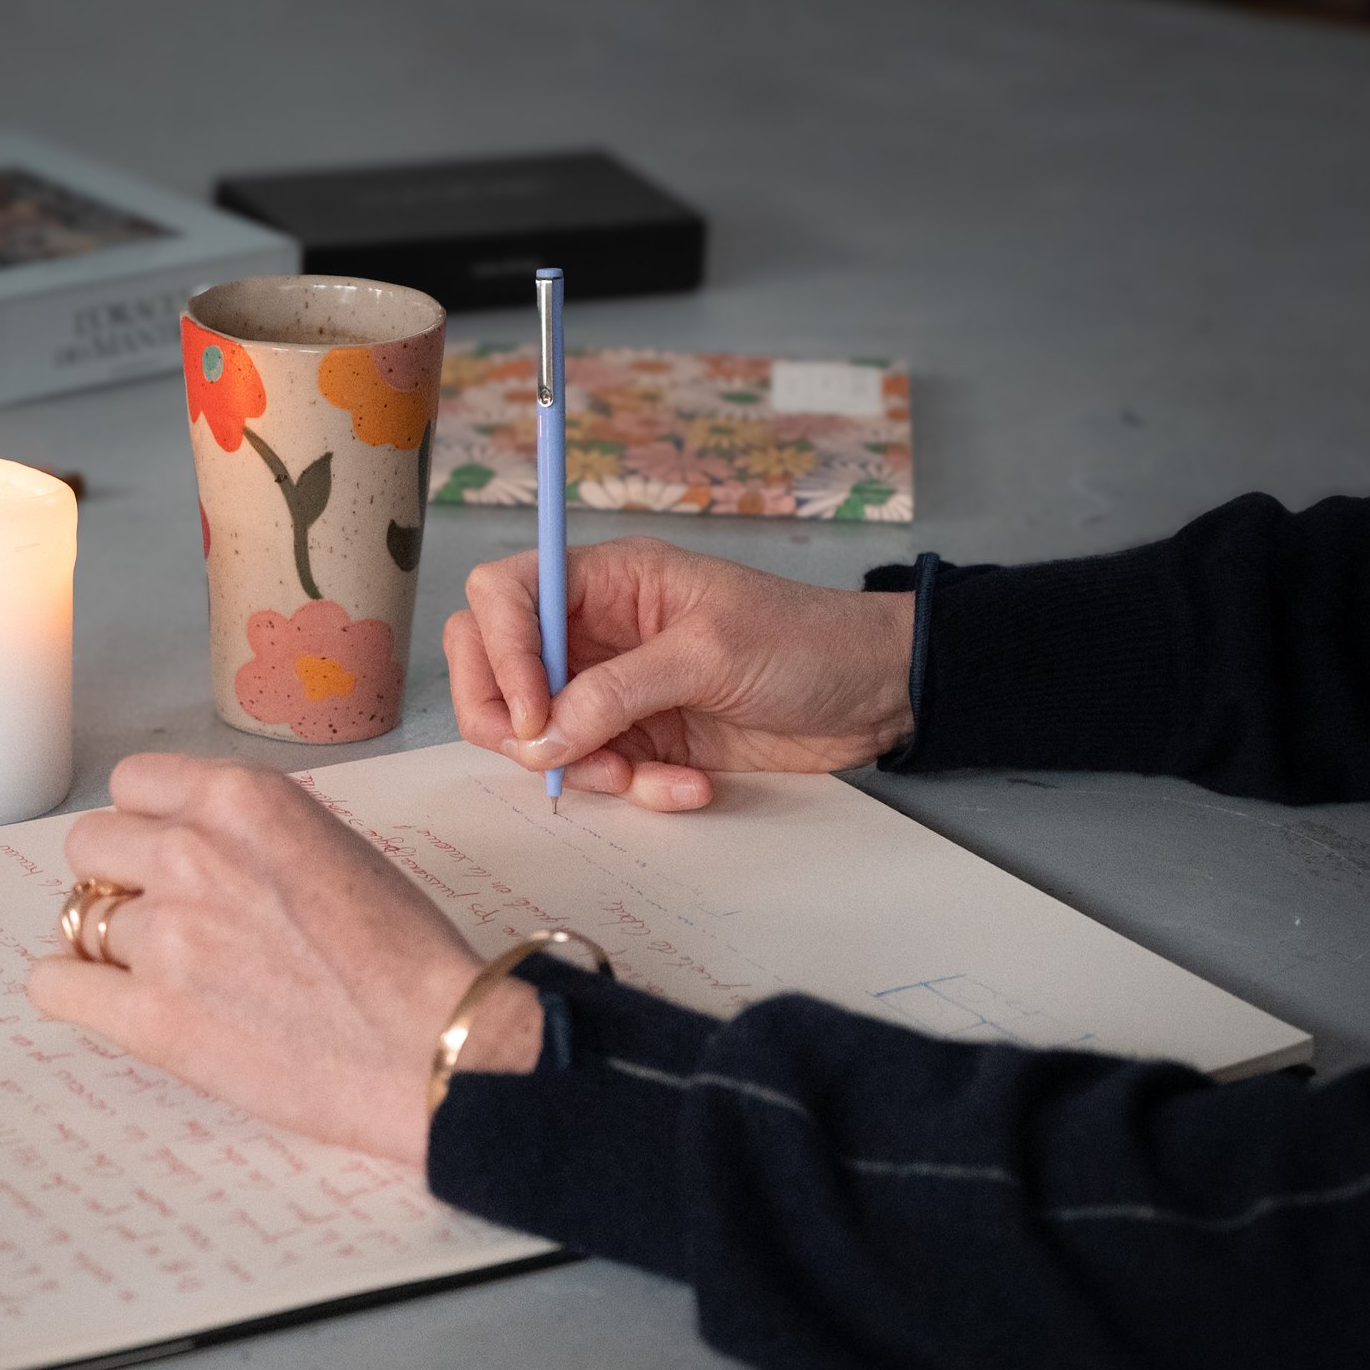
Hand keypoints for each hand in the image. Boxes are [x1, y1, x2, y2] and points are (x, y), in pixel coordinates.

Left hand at [25, 755, 542, 1166]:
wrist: (433, 1046)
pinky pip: (54, 986)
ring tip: (178, 981)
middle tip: (166, 922)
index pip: (133, 784)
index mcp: (243, 800)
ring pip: (80, 922)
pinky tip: (114, 1005)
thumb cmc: (404, 957)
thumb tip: (182, 845)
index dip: (148, 825)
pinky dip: (74, 993)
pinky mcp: (151, 1017)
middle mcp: (193, 853)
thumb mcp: (331, 844)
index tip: (167, 859)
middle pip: (90, 846)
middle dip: (120, 881)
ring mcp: (166, 937)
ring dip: (118, 949)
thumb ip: (247, 833)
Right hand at [445, 536, 916, 810]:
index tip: (529, 712)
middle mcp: (594, 630)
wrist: (875, 694)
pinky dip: (636, 790)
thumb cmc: (805, 641)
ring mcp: (612, 688)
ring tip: (641, 776)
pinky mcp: (640, 738)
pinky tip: (689, 786)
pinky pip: (600, 771)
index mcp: (606, 579)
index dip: (498, 652)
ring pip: (539, 733)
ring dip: (581, 768)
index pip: (503, 595)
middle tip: (549, 759)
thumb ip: (617, 691)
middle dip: (509, 721)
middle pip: (494, 666)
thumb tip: (539, 734)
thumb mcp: (710, 653)